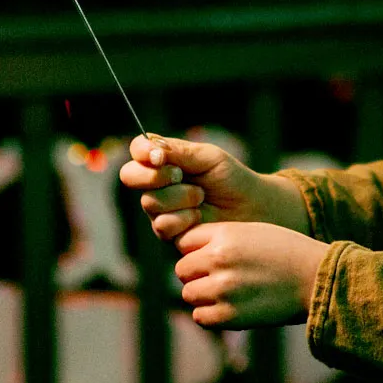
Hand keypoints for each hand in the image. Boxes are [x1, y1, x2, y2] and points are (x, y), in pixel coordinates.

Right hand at [119, 134, 309, 239]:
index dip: (142, 152)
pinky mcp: (169, 233)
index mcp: (164, 161)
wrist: (252, 208)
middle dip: (154, 176)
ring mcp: (160, 209)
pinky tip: (200, 217)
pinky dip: (184, 218)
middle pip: (131, 175)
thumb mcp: (208, 157)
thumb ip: (179, 152)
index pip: (138, 150)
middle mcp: (156, 184)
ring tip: (201, 197)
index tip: (159, 156)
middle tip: (180, 175)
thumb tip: (152, 149)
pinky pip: (162, 224)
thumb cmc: (231, 178)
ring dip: (179, 197)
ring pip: (150, 201)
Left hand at [173, 222, 329, 329]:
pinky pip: (200, 317)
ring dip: (203, 296)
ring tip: (229, 294)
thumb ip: (220, 239)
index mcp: (225, 234)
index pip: (184, 243)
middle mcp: (219, 259)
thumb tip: (190, 255)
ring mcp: (222, 289)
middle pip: (182, 270)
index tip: (211, 258)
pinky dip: (211, 315)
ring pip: (189, 294)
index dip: (196, 251)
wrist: (316, 278)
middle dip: (196, 275)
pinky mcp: (229, 316)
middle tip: (220, 279)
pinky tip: (231, 308)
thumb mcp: (252, 232)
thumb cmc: (287, 253)